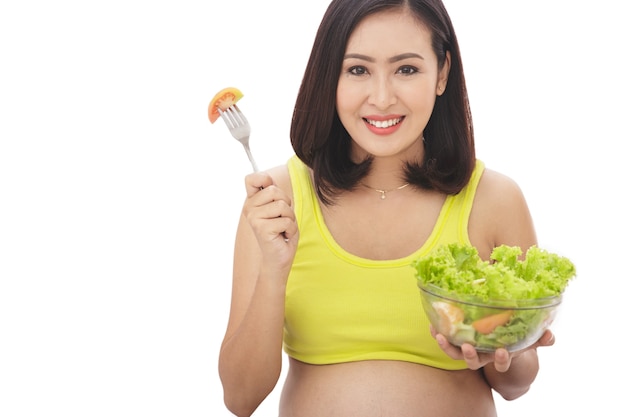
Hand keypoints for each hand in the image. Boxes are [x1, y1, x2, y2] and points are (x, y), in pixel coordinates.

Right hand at [243, 171, 298, 262]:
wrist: (278, 258)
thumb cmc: (281, 232)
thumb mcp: (279, 208)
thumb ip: (274, 193)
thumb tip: (269, 179)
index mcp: (252, 201)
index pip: (252, 178)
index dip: (265, 179)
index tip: (273, 194)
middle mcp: (249, 208)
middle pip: (275, 190)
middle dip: (287, 205)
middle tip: (282, 218)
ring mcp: (254, 218)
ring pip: (282, 206)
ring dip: (290, 218)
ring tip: (283, 228)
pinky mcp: (262, 229)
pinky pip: (286, 221)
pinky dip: (291, 229)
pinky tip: (283, 236)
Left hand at [431, 326, 555, 371]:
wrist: (501, 340)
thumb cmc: (515, 338)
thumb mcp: (529, 338)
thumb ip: (540, 338)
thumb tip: (551, 336)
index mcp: (500, 355)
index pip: (501, 363)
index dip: (501, 360)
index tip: (503, 351)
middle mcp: (483, 355)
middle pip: (474, 362)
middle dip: (470, 356)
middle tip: (468, 347)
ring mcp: (469, 349)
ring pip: (456, 354)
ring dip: (448, 347)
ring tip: (441, 336)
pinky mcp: (457, 340)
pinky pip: (446, 340)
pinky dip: (438, 333)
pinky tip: (433, 324)